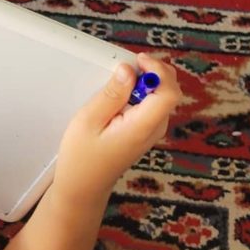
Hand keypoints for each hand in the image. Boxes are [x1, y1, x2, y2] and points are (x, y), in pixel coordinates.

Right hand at [53, 53, 181, 204]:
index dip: (158, 70)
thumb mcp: (87, 122)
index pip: (168, 92)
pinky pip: (153, 105)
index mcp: (141, 127)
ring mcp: (153, 132)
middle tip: (128, 68)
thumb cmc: (80, 158)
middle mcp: (154, 129)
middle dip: (153, 72)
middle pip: (169, 91)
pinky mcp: (147, 132)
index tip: (138, 61)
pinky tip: (122, 97)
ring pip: (162, 96)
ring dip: (147, 83)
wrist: (83, 187)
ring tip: (121, 82)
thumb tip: (128, 70)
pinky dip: (142, 94)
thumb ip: (110, 94)